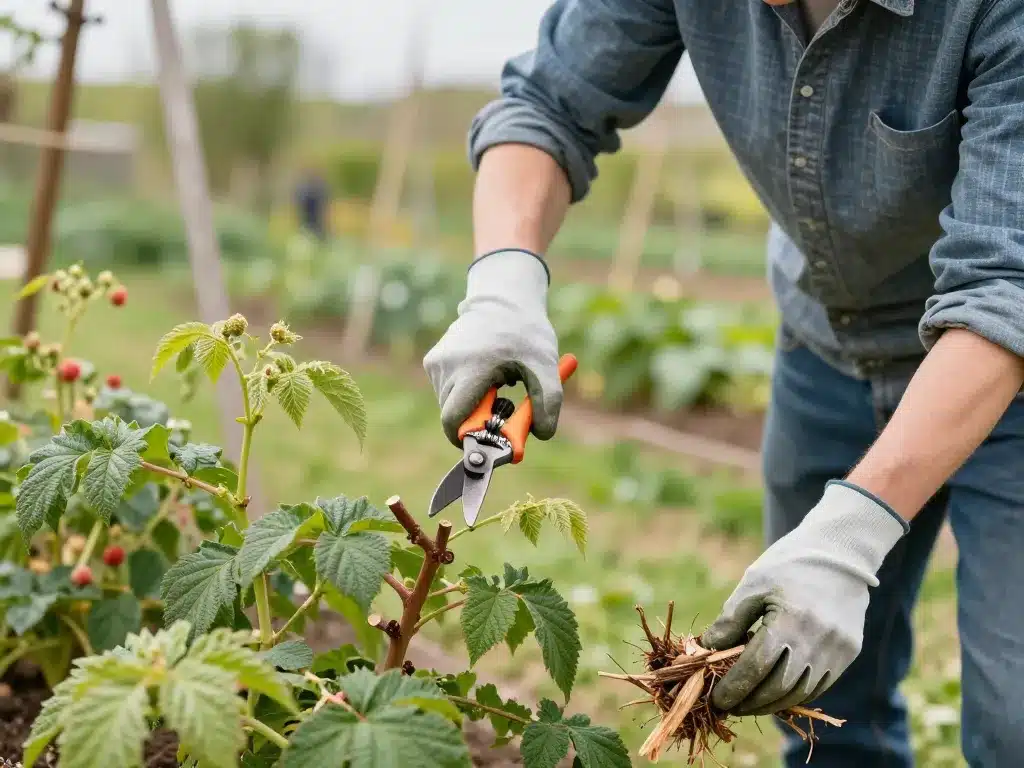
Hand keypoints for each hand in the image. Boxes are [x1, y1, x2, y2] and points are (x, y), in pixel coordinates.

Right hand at [423, 249, 562, 446]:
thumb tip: (541, 434)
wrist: (503, 299)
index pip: (453, 420)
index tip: (489, 437)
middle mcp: (446, 365)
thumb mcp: (546, 366)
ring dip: (473, 405)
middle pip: (454, 416)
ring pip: (450, 405)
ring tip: (495, 381)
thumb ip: (547, 402)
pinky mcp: (432, 360)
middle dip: (478, 420)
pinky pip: (447, 391)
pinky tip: (483, 371)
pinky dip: (465, 391)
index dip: (469, 437)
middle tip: (504, 403)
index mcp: (471, 368)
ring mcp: (436, 362)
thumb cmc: (526, 333)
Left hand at [702, 481, 907, 715]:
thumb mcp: (754, 584)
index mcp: (791, 619)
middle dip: (750, 702)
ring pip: (800, 692)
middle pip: (778, 686)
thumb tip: (708, 650)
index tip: (716, 699)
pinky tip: (775, 694)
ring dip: (771, 704)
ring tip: (748, 704)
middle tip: (728, 706)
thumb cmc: (789, 564)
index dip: (734, 687)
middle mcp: (818, 639)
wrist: (841, 553)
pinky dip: (794, 694)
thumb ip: (731, 620)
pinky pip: (818, 685)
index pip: (756, 667)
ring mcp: (838, 649)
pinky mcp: (849, 652)